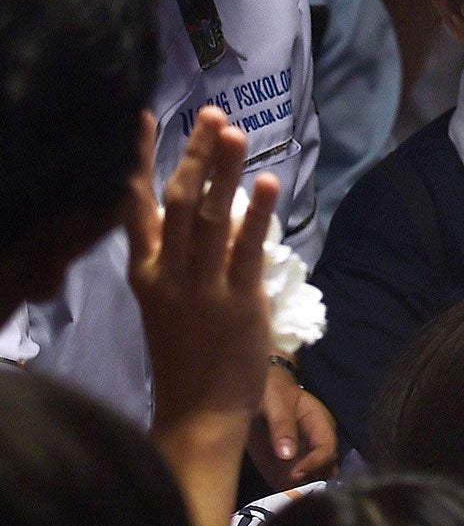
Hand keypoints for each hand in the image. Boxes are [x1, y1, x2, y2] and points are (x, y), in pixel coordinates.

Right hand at [127, 107, 274, 443]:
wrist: (198, 412)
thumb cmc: (189, 353)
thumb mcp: (168, 298)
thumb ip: (179, 252)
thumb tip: (207, 205)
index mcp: (146, 271)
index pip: (133, 205)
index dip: (136, 159)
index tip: (142, 116)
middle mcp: (167, 272)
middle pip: (179, 200)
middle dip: (195, 153)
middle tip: (212, 113)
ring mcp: (201, 286)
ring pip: (211, 217)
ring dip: (225, 171)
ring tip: (236, 132)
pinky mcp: (238, 301)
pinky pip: (247, 249)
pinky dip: (257, 213)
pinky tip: (268, 182)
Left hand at [247, 368, 338, 487]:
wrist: (255, 393)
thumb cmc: (272, 392)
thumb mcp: (276, 404)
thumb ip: (282, 427)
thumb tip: (288, 455)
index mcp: (321, 426)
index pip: (327, 450)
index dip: (315, 464)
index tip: (295, 474)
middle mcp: (317, 445)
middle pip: (326, 470)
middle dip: (313, 483)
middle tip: (293, 492)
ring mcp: (303, 458)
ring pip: (313, 481)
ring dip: (302, 492)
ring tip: (287, 499)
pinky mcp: (286, 469)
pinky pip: (292, 487)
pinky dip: (287, 495)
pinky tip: (278, 499)